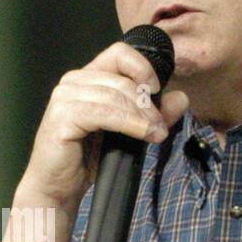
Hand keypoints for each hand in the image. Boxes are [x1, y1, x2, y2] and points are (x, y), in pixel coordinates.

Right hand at [19, 41, 189, 209]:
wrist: (59, 186)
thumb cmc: (89, 158)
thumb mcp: (127, 133)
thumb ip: (152, 114)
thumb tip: (181, 98)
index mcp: (88, 78)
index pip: (119, 54)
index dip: (143, 67)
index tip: (158, 90)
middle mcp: (74, 82)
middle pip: (121, 79)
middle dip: (148, 104)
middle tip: (162, 128)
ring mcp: (65, 97)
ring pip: (115, 95)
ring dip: (142, 115)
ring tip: (157, 134)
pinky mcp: (62, 116)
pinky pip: (103, 113)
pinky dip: (129, 123)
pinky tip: (143, 134)